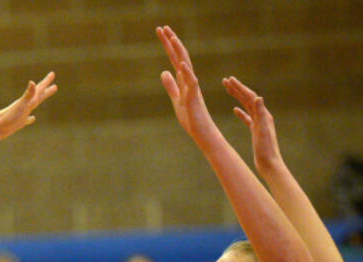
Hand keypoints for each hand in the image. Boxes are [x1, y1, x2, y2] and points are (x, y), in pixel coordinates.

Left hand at [0, 71, 57, 140]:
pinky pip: (27, 120)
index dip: (46, 82)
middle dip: (46, 90)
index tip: (52, 73)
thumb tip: (32, 82)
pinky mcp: (18, 123)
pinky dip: (30, 118)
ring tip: (42, 97)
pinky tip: (33, 118)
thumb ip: (27, 95)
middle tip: (54, 85)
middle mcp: (25, 106)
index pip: (39, 89)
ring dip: (39, 100)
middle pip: (38, 96)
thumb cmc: (8, 117)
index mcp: (27, 101)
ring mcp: (22, 114)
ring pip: (33, 105)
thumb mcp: (20, 105)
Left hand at [157, 26, 219, 146]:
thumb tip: (163, 72)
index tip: (161, 31)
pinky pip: (191, 83)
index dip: (168, 45)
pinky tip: (180, 64)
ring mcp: (192, 88)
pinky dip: (186, 73)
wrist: (201, 132)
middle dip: (171, 42)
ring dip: (179, 52)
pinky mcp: (194, 98)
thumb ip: (171, 85)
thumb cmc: (191, 117)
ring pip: (186, 66)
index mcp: (185, 80)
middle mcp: (190, 80)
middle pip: (180, 57)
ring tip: (171, 38)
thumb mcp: (176, 98)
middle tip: (163, 28)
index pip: (175, 58)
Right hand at [222, 76, 283, 173]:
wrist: (270, 164)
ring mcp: (259, 123)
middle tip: (225, 80)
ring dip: (237, 97)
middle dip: (237, 89)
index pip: (250, 97)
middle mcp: (262, 116)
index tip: (229, 80)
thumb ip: (261, 114)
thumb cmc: (266, 149)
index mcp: (263, 114)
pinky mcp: (256, 130)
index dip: (239, 88)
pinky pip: (247, 118)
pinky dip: (240, 112)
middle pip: (248, 98)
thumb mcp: (262, 130)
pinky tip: (234, 110)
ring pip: (246, 106)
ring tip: (228, 90)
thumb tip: (257, 97)